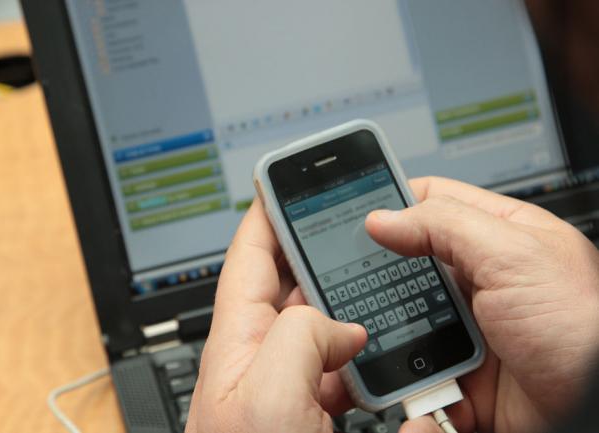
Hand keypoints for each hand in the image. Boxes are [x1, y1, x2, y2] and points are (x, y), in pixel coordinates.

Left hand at [185, 199, 366, 432]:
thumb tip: (343, 327)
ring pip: (317, 325)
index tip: (284, 180)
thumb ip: (300, 337)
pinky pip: (336, 366)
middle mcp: (258, 358)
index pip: (248, 256)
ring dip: (345, 303)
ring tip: (374, 285)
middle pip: (288, 284)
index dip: (265, 214)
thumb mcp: (270, 395)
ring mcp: (284, 386)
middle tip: (349, 224)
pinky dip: (360, 354)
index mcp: (238, 342)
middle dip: (317, 251)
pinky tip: (379, 355)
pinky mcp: (309, 412)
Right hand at [365, 177, 598, 432]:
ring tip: (363, 330)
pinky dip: (400, 374)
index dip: (391, 202)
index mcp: (497, 236)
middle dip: (375, 272)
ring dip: (384, 325)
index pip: (431, 203)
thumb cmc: (583, 327)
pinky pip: (414, 366)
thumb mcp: (515, 256)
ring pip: (403, 315)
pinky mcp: (460, 370)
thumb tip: (383, 217)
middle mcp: (480, 278)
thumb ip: (446, 226)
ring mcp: (468, 325)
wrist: (596, 410)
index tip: (350, 211)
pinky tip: (399, 375)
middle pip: (408, 262)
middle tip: (339, 276)